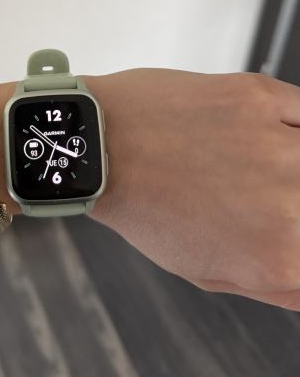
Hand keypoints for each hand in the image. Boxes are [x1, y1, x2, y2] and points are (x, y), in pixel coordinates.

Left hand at [83, 68, 299, 310]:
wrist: (103, 144)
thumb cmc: (145, 206)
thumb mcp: (208, 272)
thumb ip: (280, 285)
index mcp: (278, 258)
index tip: (289, 225)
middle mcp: (289, 204)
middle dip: (293, 199)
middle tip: (261, 191)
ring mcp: (278, 145)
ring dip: (293, 164)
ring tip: (262, 165)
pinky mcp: (261, 97)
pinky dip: (296, 125)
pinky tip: (274, 133)